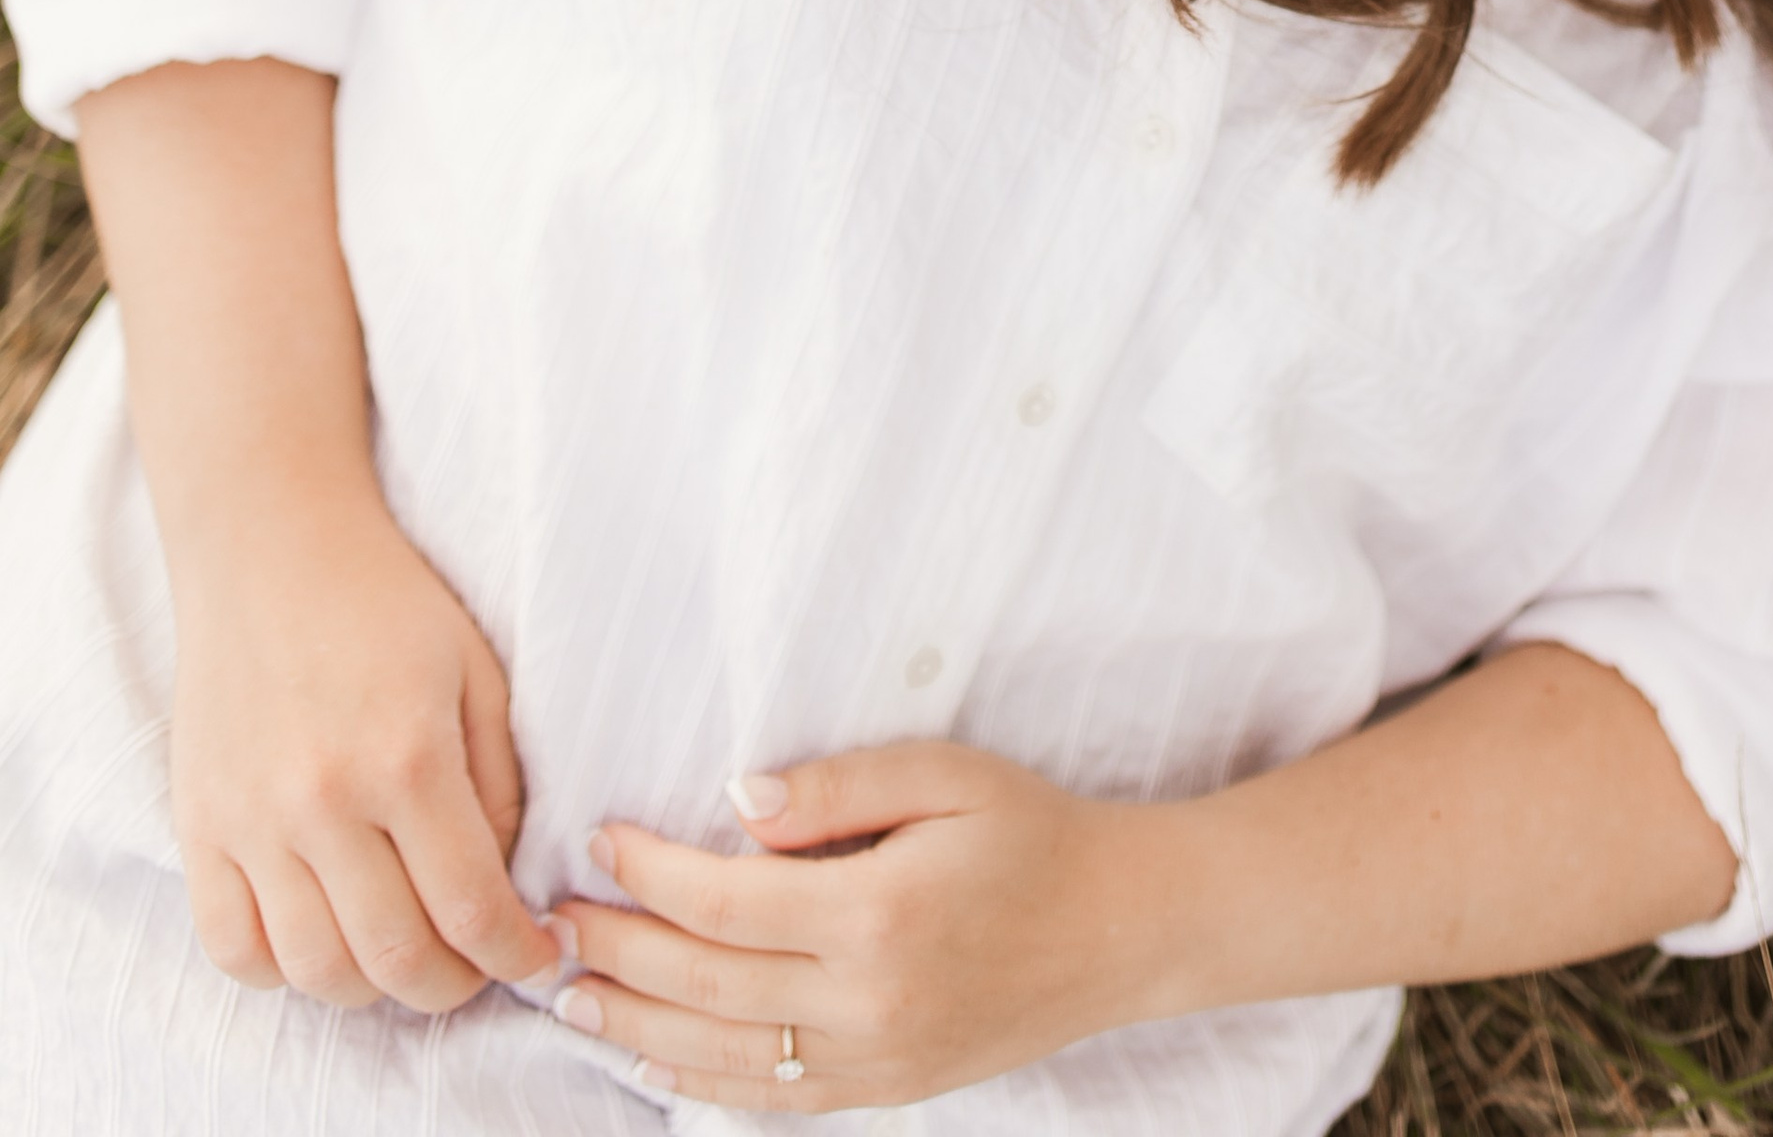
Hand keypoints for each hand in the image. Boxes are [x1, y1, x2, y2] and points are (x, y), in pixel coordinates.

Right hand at [168, 488, 558, 1013]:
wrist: (270, 543)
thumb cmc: (389, 599)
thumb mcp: (477, 671)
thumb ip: (501, 783)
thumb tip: (508, 886)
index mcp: (409, 755)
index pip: (471, 908)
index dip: (516, 954)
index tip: (538, 958)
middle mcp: (324, 799)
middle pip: (395, 960)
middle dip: (453, 988)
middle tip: (476, 969)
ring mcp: (252, 819)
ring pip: (316, 971)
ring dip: (372, 990)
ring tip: (404, 956)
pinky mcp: (199, 826)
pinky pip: (233, 949)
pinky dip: (282, 973)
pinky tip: (322, 941)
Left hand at [553, 742, 1174, 1113]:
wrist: (1118, 928)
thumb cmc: (1031, 832)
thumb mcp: (947, 773)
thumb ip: (837, 786)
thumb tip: (736, 800)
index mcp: (878, 914)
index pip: (725, 901)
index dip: (649, 871)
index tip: (599, 839)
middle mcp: (867, 1002)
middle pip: (705, 983)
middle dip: (617, 951)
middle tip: (553, 925)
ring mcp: (875, 1060)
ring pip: (723, 1055)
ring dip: (635, 1028)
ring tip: (570, 1000)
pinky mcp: (885, 1091)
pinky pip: (772, 1100)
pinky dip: (699, 1083)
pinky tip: (652, 1059)